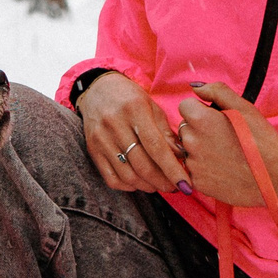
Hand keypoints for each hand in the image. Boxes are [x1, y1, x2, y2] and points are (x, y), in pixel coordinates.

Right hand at [78, 71, 191, 194]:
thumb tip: (181, 158)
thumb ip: (166, 133)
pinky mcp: (92, 150)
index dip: (172, 169)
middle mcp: (114, 124)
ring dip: (147, 186)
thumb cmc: (131, 98)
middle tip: (175, 187)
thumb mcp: (152, 107)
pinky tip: (140, 182)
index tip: (185, 184)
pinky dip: (129, 186)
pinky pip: (111, 178)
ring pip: (127, 175)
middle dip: (162, 182)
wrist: (97, 90)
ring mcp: (101, 139)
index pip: (156, 147)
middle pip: (142, 164)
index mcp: (134, 109)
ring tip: (159, 185)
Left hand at [174, 82, 277, 208]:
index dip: (201, 110)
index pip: (185, 106)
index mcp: (201, 120)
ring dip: (198, 148)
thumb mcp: (245, 108)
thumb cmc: (263, 141)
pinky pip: (191, 168)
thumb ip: (217, 91)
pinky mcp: (196, 182)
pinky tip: (222, 168)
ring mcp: (192, 163)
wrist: (276, 179)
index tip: (216, 119)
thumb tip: (196, 88)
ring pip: (186, 148)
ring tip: (224, 153)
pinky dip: (202, 168)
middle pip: (184, 127)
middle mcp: (191, 141)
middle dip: (198, 129)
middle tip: (223, 137)